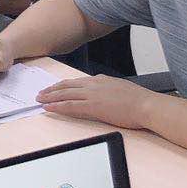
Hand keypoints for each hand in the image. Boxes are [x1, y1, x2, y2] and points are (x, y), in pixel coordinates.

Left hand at [36, 75, 154, 129]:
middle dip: (52, 89)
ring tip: (39, 99)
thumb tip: (103, 90)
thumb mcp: (121, 88)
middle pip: (66, 85)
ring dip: (50, 97)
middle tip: (41, 92)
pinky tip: (48, 107)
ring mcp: (92, 95)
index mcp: (101, 80)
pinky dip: (56, 106)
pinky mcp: (93, 106)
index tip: (54, 88)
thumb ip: (109, 88)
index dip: (63, 85)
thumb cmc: (140, 100)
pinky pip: (69, 105)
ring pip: (64, 94)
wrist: (147, 106)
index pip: (76, 82)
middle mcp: (94, 84)